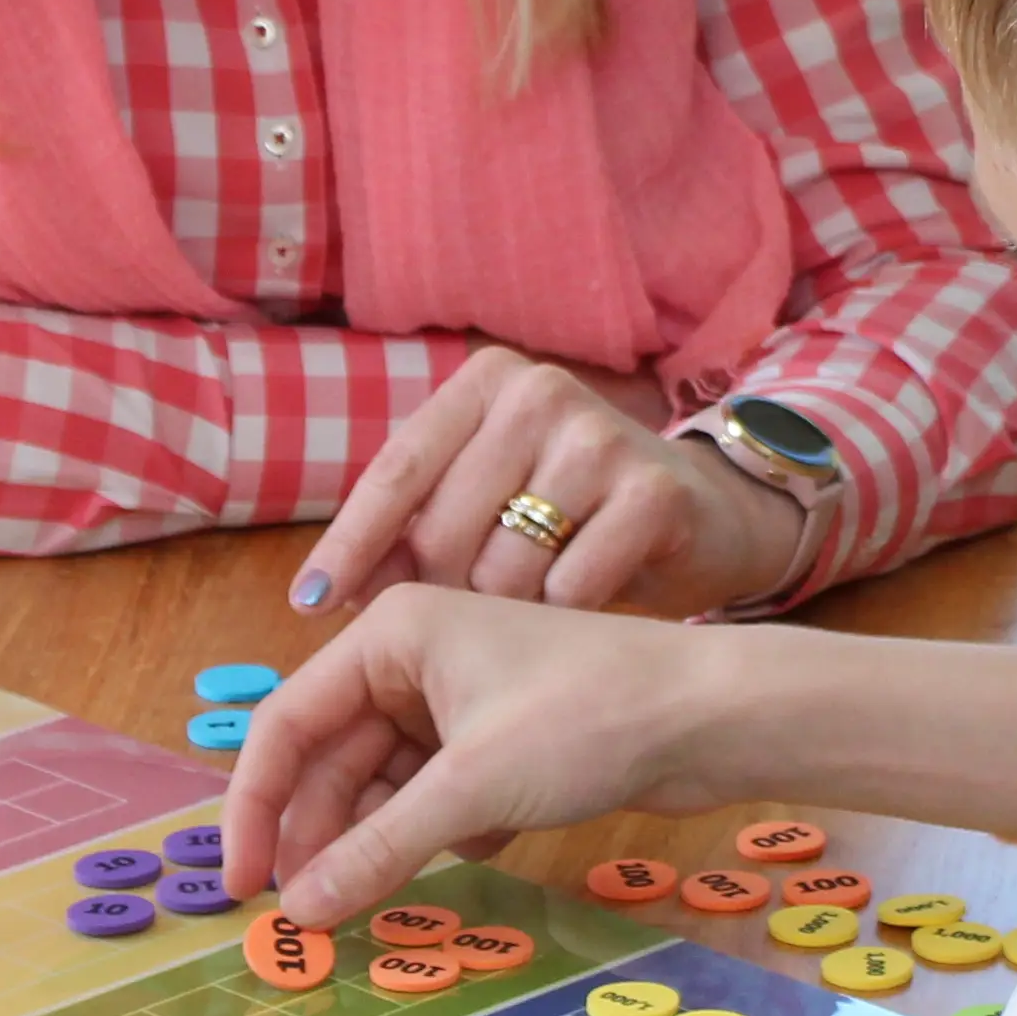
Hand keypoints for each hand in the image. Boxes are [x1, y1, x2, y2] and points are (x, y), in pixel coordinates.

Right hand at [222, 585, 747, 926]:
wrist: (712, 714)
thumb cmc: (589, 719)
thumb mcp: (471, 788)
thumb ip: (376, 851)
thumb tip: (299, 915)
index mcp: (391, 632)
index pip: (286, 722)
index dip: (256, 807)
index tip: (243, 887)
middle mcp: (415, 656)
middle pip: (331, 759)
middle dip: (319, 836)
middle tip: (307, 921)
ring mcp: (459, 699)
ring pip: (383, 784)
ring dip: (378, 843)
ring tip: (371, 907)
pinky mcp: (499, 740)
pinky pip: (434, 795)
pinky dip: (438, 832)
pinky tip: (476, 850)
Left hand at [292, 348, 806, 621]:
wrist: (706, 514)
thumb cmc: (573, 515)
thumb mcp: (489, 499)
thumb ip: (416, 529)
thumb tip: (325, 596)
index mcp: (486, 383)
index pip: (397, 471)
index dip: (349, 545)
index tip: (310, 608)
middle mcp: (539, 393)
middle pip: (445, 529)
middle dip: (440, 598)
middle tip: (461, 632)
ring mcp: (600, 437)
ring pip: (504, 569)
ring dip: (504, 618)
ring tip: (526, 621)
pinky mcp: (655, 489)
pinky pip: (571, 589)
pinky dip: (562, 621)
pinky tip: (576, 617)